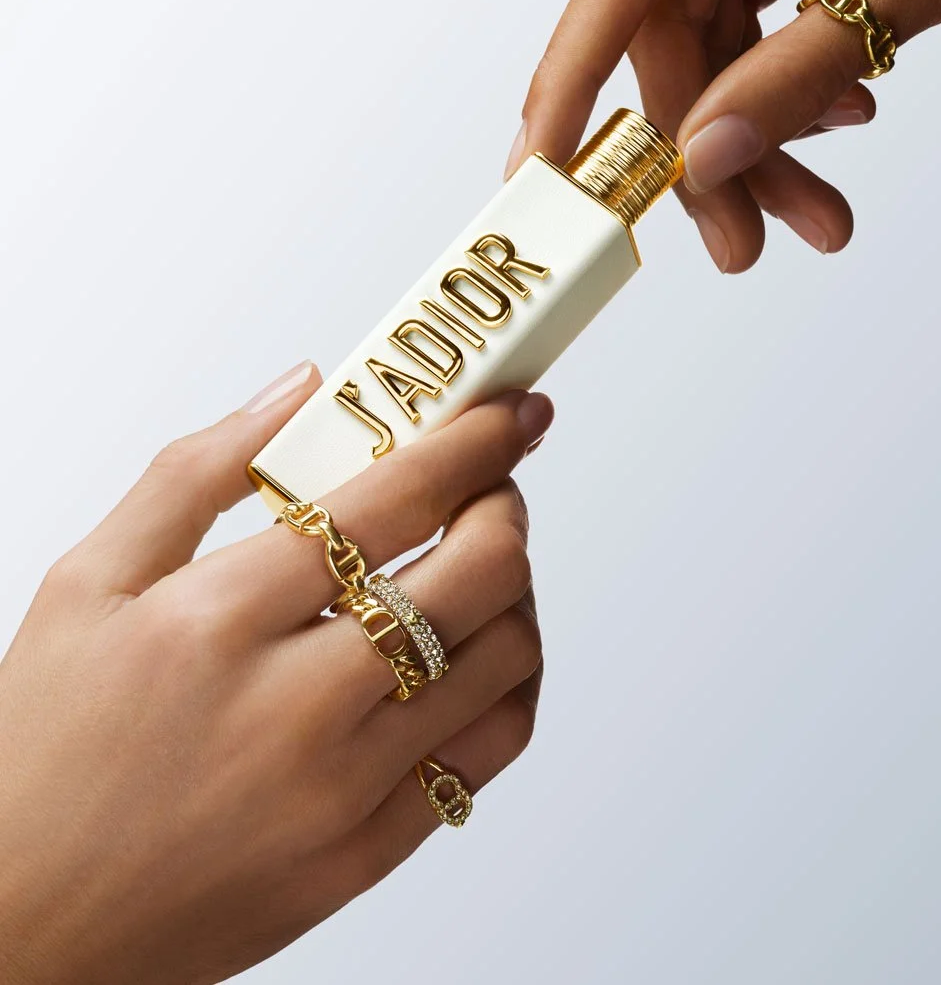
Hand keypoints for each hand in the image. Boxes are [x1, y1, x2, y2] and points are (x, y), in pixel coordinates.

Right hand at [0, 362, 552, 984]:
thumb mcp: (87, 583)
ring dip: (516, 590)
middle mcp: (290, 707)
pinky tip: (474, 655)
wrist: (21, 927)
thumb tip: (299, 388)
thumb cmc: (43, 750)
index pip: (392, 501)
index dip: (473, 441)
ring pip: (504, 661)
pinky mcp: (363, 857)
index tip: (510, 410)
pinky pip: (488, 756)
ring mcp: (337, 792)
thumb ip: (195, 472)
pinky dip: (508, 684)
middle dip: (505, 504)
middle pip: (477, 574)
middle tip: (488, 486)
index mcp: (215, 619)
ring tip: (480, 566)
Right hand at [508, 0, 940, 271]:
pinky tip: (832, 126)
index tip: (544, 163)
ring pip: (705, 56)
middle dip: (706, 146)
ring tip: (809, 214)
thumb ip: (785, 85)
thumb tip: (701, 164)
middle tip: (735, 238)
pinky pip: (742, 43)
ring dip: (751, 142)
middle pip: (667, 38)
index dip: (572, 78)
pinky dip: (778, 100)